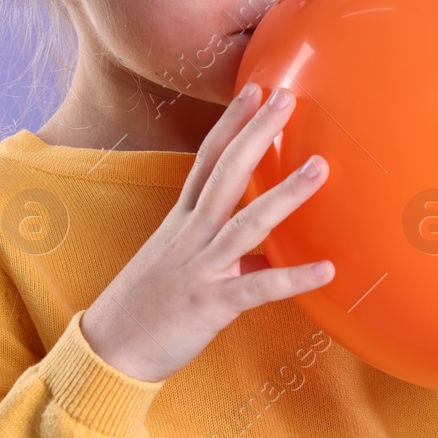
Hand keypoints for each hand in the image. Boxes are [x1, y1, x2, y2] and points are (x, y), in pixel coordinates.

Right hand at [79, 83, 335, 382]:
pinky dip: (293, 278)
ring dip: (286, 193)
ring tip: (321, 166)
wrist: (110, 349)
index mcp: (182, 220)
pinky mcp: (212, 304)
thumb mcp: (176, 258)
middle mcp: (191, 234)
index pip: (207, 158)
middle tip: (286, 97)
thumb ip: (212, 239)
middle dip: (258, 133)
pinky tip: (326, 269)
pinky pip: (259, 288)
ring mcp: (202, 267)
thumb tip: (259, 234)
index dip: (231, 122)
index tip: (254, 88)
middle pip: (227, 173)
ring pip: (248, 222)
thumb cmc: (146, 304)